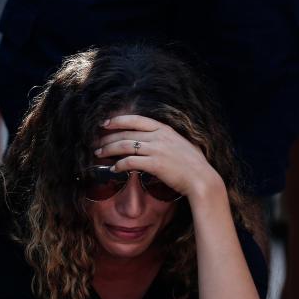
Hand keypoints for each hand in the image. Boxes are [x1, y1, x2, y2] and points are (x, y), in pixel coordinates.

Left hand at [93, 114, 221, 199]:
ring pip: (125, 145)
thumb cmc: (193, 164)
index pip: (136, 119)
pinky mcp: (155, 164)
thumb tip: (151, 139)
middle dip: (108, 138)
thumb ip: (165, 138)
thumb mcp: (180, 143)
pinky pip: (130, 162)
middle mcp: (159, 136)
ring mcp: (157, 149)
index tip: (105, 123)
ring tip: (98, 154)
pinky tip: (113, 169)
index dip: (118, 120)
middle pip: (126, 133)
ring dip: (108, 149)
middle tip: (96, 143)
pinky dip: (119, 165)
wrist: (202, 179)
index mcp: (164, 129)